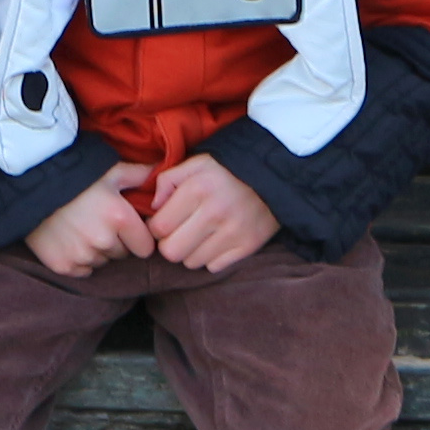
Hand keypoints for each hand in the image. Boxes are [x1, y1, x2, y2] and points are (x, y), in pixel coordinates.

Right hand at [21, 162, 159, 279]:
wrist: (29, 185)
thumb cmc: (75, 176)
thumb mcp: (110, 170)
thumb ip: (140, 174)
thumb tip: (162, 171)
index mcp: (120, 217)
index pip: (146, 247)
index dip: (139, 238)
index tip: (128, 229)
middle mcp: (104, 240)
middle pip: (122, 255)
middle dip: (117, 242)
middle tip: (100, 223)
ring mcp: (83, 255)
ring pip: (102, 262)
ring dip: (98, 251)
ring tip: (82, 228)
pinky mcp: (63, 266)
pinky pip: (83, 270)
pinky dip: (79, 259)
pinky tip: (70, 239)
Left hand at [140, 151, 278, 273]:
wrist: (275, 175)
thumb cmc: (228, 169)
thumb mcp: (196, 163)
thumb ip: (167, 180)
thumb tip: (153, 207)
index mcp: (197, 189)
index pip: (159, 227)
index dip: (157, 226)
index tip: (165, 221)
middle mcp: (214, 213)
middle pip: (172, 252)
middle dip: (170, 244)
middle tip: (179, 233)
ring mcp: (233, 232)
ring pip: (192, 262)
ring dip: (191, 252)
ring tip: (200, 234)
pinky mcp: (248, 246)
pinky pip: (214, 267)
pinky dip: (211, 258)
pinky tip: (217, 240)